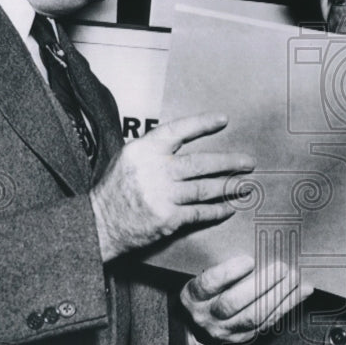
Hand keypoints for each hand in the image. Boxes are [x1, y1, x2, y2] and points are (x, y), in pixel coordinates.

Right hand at [90, 113, 253, 260]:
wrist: (97, 225)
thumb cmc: (114, 190)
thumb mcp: (127, 159)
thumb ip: (154, 150)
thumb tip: (186, 141)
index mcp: (143, 150)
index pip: (178, 130)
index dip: (202, 124)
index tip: (223, 120)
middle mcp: (154, 170)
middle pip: (200, 163)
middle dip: (229, 163)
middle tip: (248, 162)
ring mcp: (162, 195)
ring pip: (205, 189)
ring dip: (229, 187)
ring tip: (245, 185)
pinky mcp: (167, 219)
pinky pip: (200, 212)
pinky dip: (217, 210)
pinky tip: (229, 208)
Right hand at [180, 254, 312, 344]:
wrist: (199, 329)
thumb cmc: (205, 293)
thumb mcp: (200, 276)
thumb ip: (217, 263)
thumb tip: (252, 241)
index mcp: (194, 296)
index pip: (208, 284)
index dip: (228, 273)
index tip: (249, 260)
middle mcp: (207, 315)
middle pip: (232, 303)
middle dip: (260, 285)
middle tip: (281, 267)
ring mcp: (226, 330)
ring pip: (254, 316)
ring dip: (279, 295)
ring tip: (295, 278)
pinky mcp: (244, 338)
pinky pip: (268, 323)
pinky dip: (287, 306)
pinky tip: (301, 291)